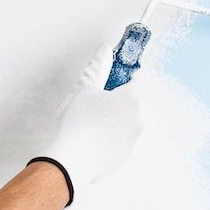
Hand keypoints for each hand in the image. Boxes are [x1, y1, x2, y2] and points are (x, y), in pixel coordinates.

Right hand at [38, 43, 142, 201]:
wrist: (71, 161)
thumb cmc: (78, 121)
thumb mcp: (84, 88)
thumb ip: (97, 67)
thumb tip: (105, 48)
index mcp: (132, 99)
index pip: (131, 82)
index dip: (116, 83)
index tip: (103, 88)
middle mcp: (138, 119)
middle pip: (128, 104)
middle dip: (113, 104)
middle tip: (91, 108)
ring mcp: (133, 140)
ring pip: (123, 123)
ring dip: (111, 122)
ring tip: (89, 126)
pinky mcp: (125, 157)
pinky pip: (118, 142)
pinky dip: (108, 140)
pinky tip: (91, 142)